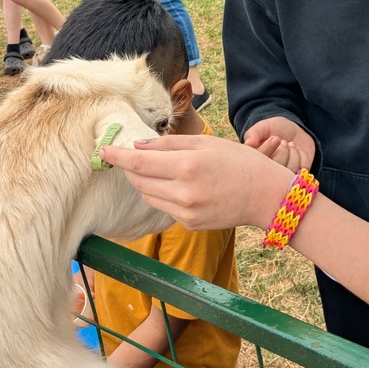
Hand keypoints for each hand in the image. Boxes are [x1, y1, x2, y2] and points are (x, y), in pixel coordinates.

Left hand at [97, 134, 294, 231]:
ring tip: (154, 169)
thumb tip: (139, 146)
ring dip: (143, 181)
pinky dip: (161, 194)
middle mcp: (182, 191)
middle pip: (139, 180)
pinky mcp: (188, 224)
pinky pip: (164, 207)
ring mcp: (185, 211)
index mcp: (187, 165)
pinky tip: (175, 185)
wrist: (265, 195)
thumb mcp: (206, 143)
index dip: (118, 156)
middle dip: (130, 167)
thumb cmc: (239, 162)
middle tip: (128, 156)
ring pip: (148, 195)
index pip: (139, 162)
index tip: (103, 150)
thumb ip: (170, 144)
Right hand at [242, 117, 315, 171]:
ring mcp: (283, 177)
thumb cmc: (275, 129)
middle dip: (283, 151)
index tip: (275, 138)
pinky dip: (303, 156)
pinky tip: (298, 150)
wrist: (293, 131)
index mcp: (256, 163)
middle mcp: (268, 174)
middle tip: (283, 141)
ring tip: (290, 144)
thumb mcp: (263, 127)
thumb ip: (254, 133)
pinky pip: (303, 169)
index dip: (268, 150)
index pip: (259, 164)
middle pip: (276, 171)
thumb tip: (249, 143)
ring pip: (290, 171)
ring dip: (293, 153)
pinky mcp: (297, 176)